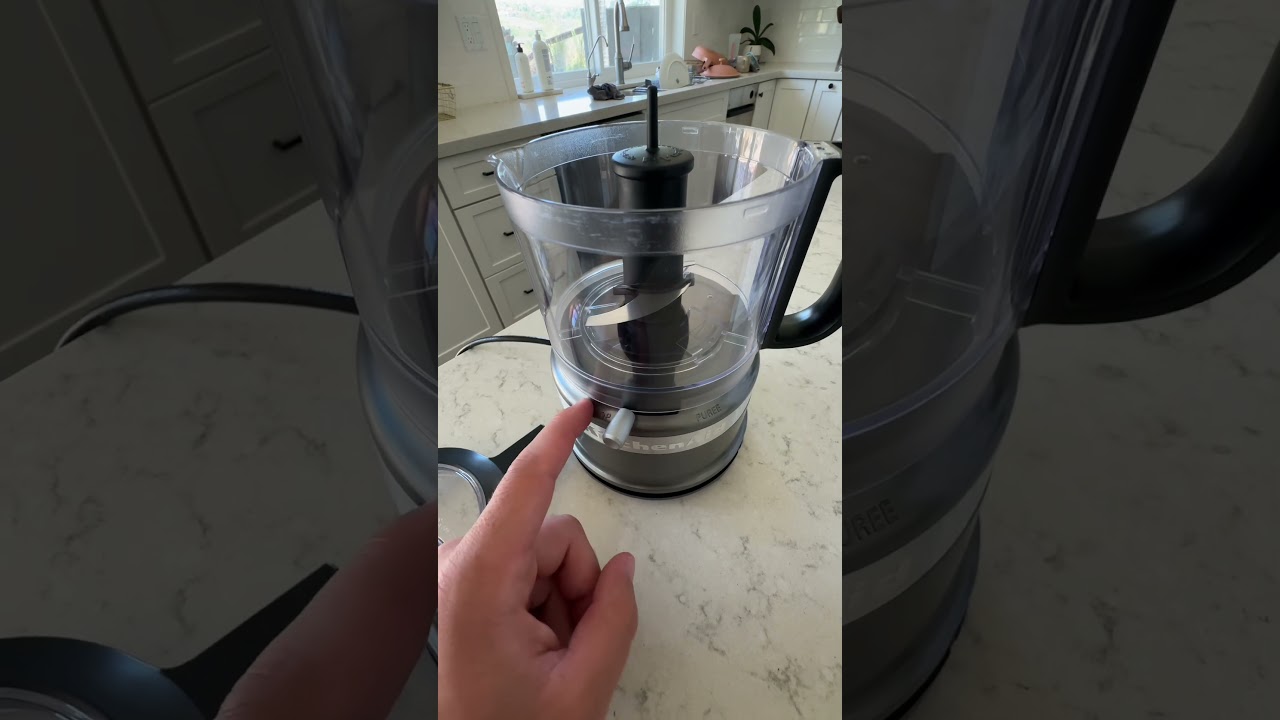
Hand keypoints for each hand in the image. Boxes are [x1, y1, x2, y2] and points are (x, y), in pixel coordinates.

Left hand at [438, 399, 638, 719]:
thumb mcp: (581, 686)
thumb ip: (614, 616)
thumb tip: (621, 568)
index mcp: (477, 580)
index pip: (525, 487)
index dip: (558, 440)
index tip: (580, 406)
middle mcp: (458, 566)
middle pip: (552, 534)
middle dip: (576, 582)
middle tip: (568, 644)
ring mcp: (458, 576)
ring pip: (545, 554)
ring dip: (561, 600)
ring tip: (545, 653)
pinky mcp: (462, 586)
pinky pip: (527, 571)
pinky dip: (543, 606)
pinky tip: (530, 648)